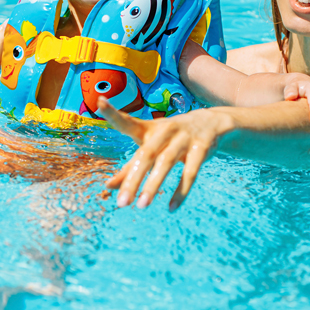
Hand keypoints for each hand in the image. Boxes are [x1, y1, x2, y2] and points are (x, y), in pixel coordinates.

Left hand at [101, 99, 231, 210]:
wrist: (210, 123)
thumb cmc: (170, 138)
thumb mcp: (150, 147)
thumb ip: (130, 167)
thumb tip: (108, 186)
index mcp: (148, 129)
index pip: (127, 121)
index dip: (113, 113)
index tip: (100, 102)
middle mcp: (165, 131)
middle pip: (145, 154)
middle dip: (133, 179)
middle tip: (120, 203)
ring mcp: (184, 138)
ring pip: (166, 162)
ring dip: (153, 185)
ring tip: (141, 206)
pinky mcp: (202, 148)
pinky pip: (191, 172)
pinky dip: (181, 191)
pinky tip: (171, 208)